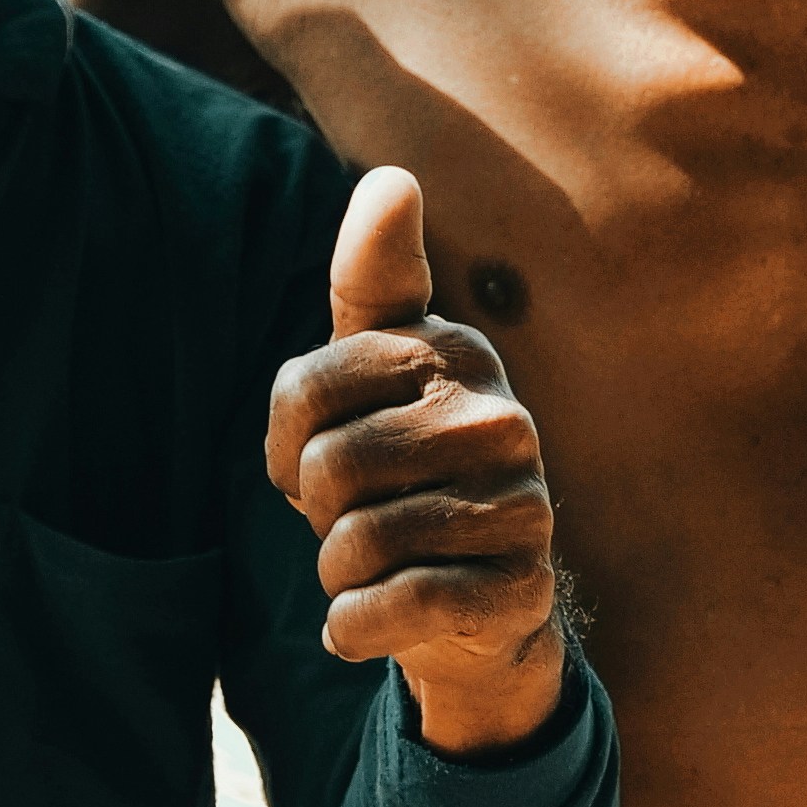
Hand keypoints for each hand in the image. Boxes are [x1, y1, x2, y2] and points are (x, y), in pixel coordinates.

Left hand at [264, 169, 567, 755]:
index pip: (305, 386)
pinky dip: (355, 626)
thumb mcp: (379, 375)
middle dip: (317, 514)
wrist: (478, 610)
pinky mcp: (520, 587)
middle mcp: (501, 417)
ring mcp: (522, 504)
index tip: (313, 456)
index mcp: (455, 352)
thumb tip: (392, 180)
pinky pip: (394, 605)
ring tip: (370, 570)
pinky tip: (370, 621)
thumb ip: (373, 282)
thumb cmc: (407, 475)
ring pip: (358, 542)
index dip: (284, 442)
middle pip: (330, 468)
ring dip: (337, 575)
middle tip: (352, 522)